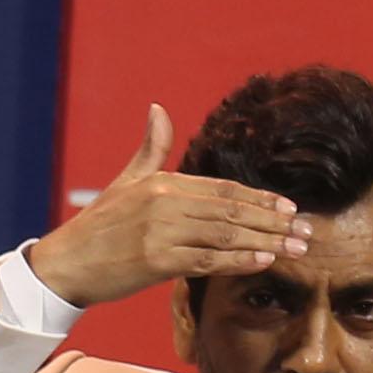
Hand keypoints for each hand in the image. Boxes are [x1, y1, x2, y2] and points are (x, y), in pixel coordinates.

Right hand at [29, 103, 311, 307]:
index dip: (259, 198)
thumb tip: (158, 108)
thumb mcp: (125, 181)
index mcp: (162, 183)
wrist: (66, 263)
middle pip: (231, 211)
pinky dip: (238, 261)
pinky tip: (263, 261)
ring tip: (296, 249)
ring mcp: (161, 234)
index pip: (223, 189)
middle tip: (306, 230)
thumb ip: (150, 148)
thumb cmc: (99, 226)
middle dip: (273, 221)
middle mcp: (165, 204)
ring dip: (266, 242)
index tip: (289, 208)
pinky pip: (207, 261)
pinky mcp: (157, 262)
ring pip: (225, 236)